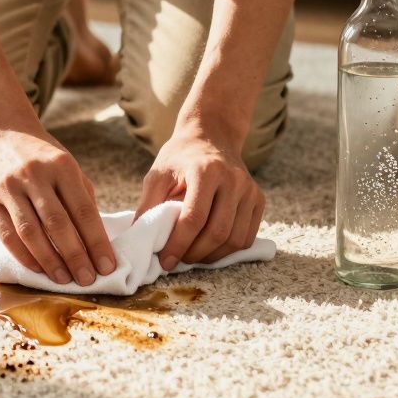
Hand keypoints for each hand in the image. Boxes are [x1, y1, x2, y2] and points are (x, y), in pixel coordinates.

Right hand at [0, 128, 115, 285]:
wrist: (1, 134)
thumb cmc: (43, 158)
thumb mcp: (68, 168)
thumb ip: (82, 199)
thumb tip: (96, 241)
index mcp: (61, 166)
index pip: (83, 210)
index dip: (96, 242)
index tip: (107, 266)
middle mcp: (34, 175)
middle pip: (58, 224)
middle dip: (75, 256)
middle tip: (87, 279)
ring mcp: (8, 187)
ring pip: (31, 232)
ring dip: (49, 261)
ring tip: (64, 279)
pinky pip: (7, 235)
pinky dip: (24, 256)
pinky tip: (38, 269)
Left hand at [135, 128, 265, 269]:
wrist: (211, 136)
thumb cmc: (180, 157)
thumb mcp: (158, 174)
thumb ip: (148, 204)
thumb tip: (139, 237)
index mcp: (206, 170)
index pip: (194, 218)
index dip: (178, 244)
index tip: (165, 261)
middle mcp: (233, 179)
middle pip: (217, 232)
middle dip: (195, 254)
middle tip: (178, 261)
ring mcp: (249, 189)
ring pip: (235, 239)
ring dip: (212, 256)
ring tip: (192, 256)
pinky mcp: (258, 199)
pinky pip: (247, 236)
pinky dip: (228, 250)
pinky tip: (209, 249)